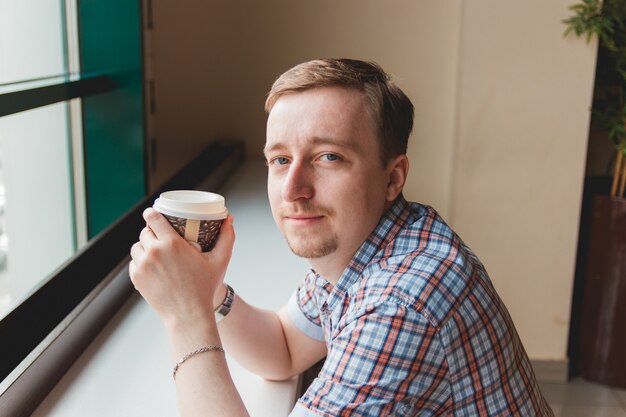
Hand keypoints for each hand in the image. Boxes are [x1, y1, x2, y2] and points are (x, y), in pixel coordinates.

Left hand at [129, 208, 234, 328]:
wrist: (188, 315)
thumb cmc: (205, 287)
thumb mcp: (220, 260)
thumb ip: (227, 237)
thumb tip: (229, 219)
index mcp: (172, 244)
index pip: (153, 218)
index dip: (151, 213)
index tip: (153, 212)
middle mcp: (154, 252)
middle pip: (144, 231)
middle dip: (151, 230)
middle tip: (160, 234)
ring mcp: (143, 266)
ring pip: (137, 246)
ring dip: (144, 245)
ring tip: (154, 249)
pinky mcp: (137, 278)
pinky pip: (134, 262)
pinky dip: (140, 261)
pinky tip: (150, 264)